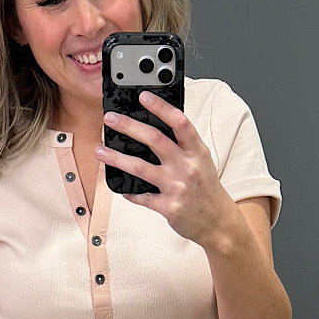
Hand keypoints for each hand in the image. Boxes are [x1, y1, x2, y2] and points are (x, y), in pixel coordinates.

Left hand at [95, 91, 236, 246]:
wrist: (218, 222)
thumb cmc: (207, 189)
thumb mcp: (202, 162)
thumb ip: (183, 146)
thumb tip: (154, 130)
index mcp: (197, 151)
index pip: (179, 122)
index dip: (161, 107)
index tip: (143, 96)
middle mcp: (187, 166)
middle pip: (154, 139)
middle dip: (128, 126)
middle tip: (110, 119)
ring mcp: (177, 187)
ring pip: (140, 167)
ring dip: (116, 158)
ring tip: (100, 151)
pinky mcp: (169, 207)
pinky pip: (142, 197)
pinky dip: (130, 192)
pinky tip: (122, 188)